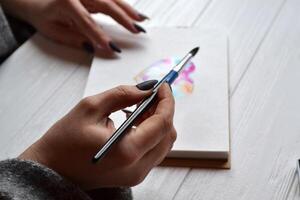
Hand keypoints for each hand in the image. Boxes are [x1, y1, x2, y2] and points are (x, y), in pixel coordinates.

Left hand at [1, 0, 147, 52]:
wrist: (36, 2)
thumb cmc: (44, 16)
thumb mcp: (54, 32)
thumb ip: (74, 39)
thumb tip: (94, 47)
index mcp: (66, 2)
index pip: (87, 21)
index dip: (100, 35)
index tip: (111, 48)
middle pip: (106, 4)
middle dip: (123, 18)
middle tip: (136, 31)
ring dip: (129, 10)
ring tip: (142, 21)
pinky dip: (125, 7)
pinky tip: (135, 14)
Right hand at [19, 83, 175, 189]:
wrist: (52, 169)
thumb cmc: (64, 141)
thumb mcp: (90, 107)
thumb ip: (122, 94)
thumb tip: (146, 87)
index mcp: (127, 151)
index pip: (162, 123)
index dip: (167, 101)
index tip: (163, 85)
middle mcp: (137, 167)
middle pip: (167, 134)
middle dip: (164, 110)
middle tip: (151, 94)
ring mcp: (137, 174)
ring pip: (163, 143)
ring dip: (158, 121)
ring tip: (140, 106)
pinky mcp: (134, 175)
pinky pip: (153, 150)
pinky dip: (151, 133)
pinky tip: (136, 120)